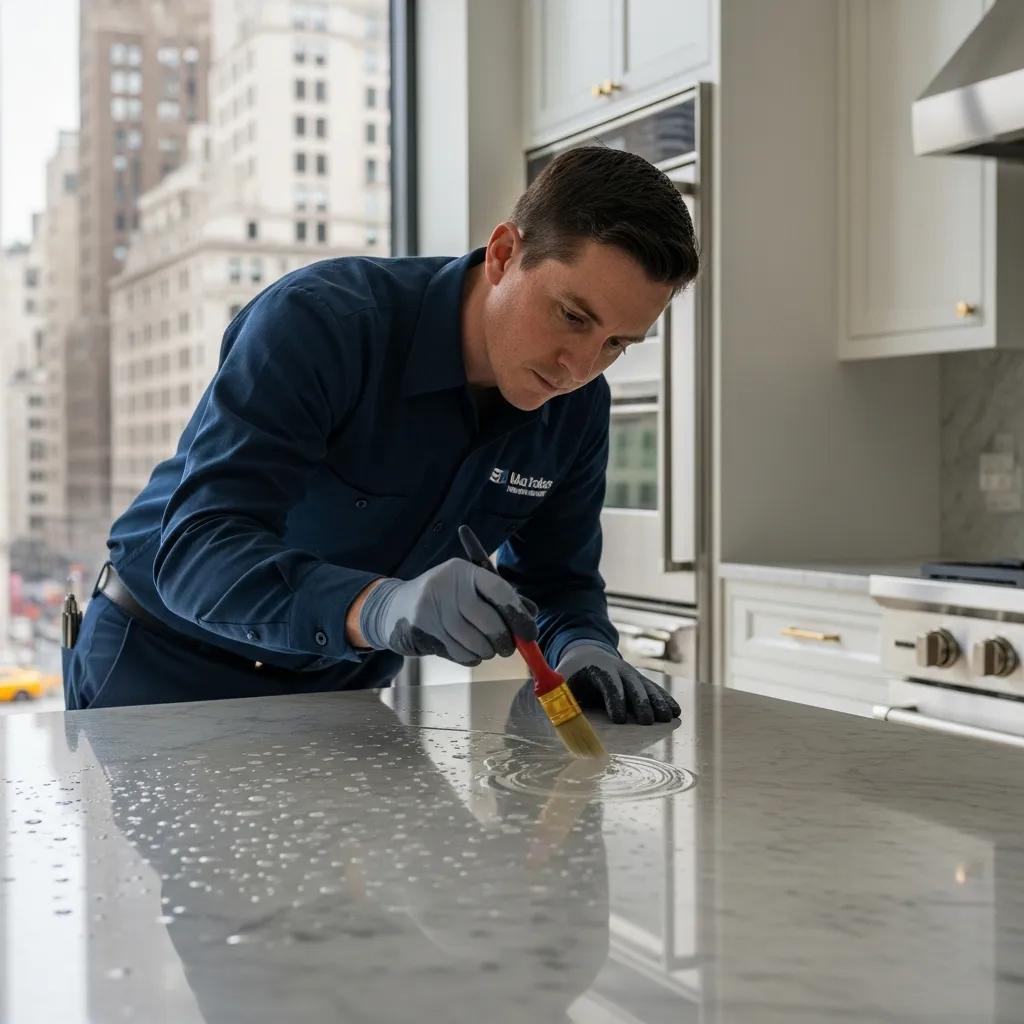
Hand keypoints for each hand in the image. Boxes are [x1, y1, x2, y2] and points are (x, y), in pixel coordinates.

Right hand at [358, 558, 537, 665]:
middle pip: (486, 618)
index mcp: (464, 570)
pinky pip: (457, 651)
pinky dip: (470, 657)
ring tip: (487, 650)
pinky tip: (469, 652)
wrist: (394, 606)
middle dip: (503, 639)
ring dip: (486, 651)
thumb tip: (531, 618)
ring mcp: (431, 606)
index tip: (530, 633)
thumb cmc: (446, 598)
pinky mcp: (422, 628)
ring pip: (472, 640)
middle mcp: (446, 584)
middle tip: (508, 649)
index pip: (499, 589)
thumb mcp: (471, 589)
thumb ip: (501, 600)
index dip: (518, 614)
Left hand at [555, 642, 680, 724]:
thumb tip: (554, 721)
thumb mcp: (561, 682)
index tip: (618, 719)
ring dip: (658, 702)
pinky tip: (676, 711)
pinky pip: (655, 689)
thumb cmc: (571, 674)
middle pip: (632, 685)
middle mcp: (618, 669)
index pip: (608, 683)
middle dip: (640, 702)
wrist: (586, 652)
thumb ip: (559, 699)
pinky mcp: (640, 681)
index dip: (614, 699)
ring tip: (668, 718)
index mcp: (597, 668)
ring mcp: (632, 674)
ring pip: (647, 687)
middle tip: (648, 721)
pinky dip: (665, 699)